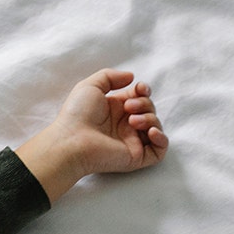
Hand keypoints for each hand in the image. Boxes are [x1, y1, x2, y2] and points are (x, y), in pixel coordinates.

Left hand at [17, 69, 169, 202]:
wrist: (72, 140)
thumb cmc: (77, 113)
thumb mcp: (90, 86)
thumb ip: (110, 76)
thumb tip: (132, 77)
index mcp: (115, 109)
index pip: (139, 97)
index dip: (144, 91)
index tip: (140, 88)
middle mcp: (124, 125)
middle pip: (149, 110)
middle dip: (144, 104)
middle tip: (129, 107)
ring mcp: (131, 141)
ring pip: (155, 127)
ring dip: (150, 119)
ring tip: (132, 120)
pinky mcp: (136, 157)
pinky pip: (159, 150)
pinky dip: (161, 139)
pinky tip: (151, 131)